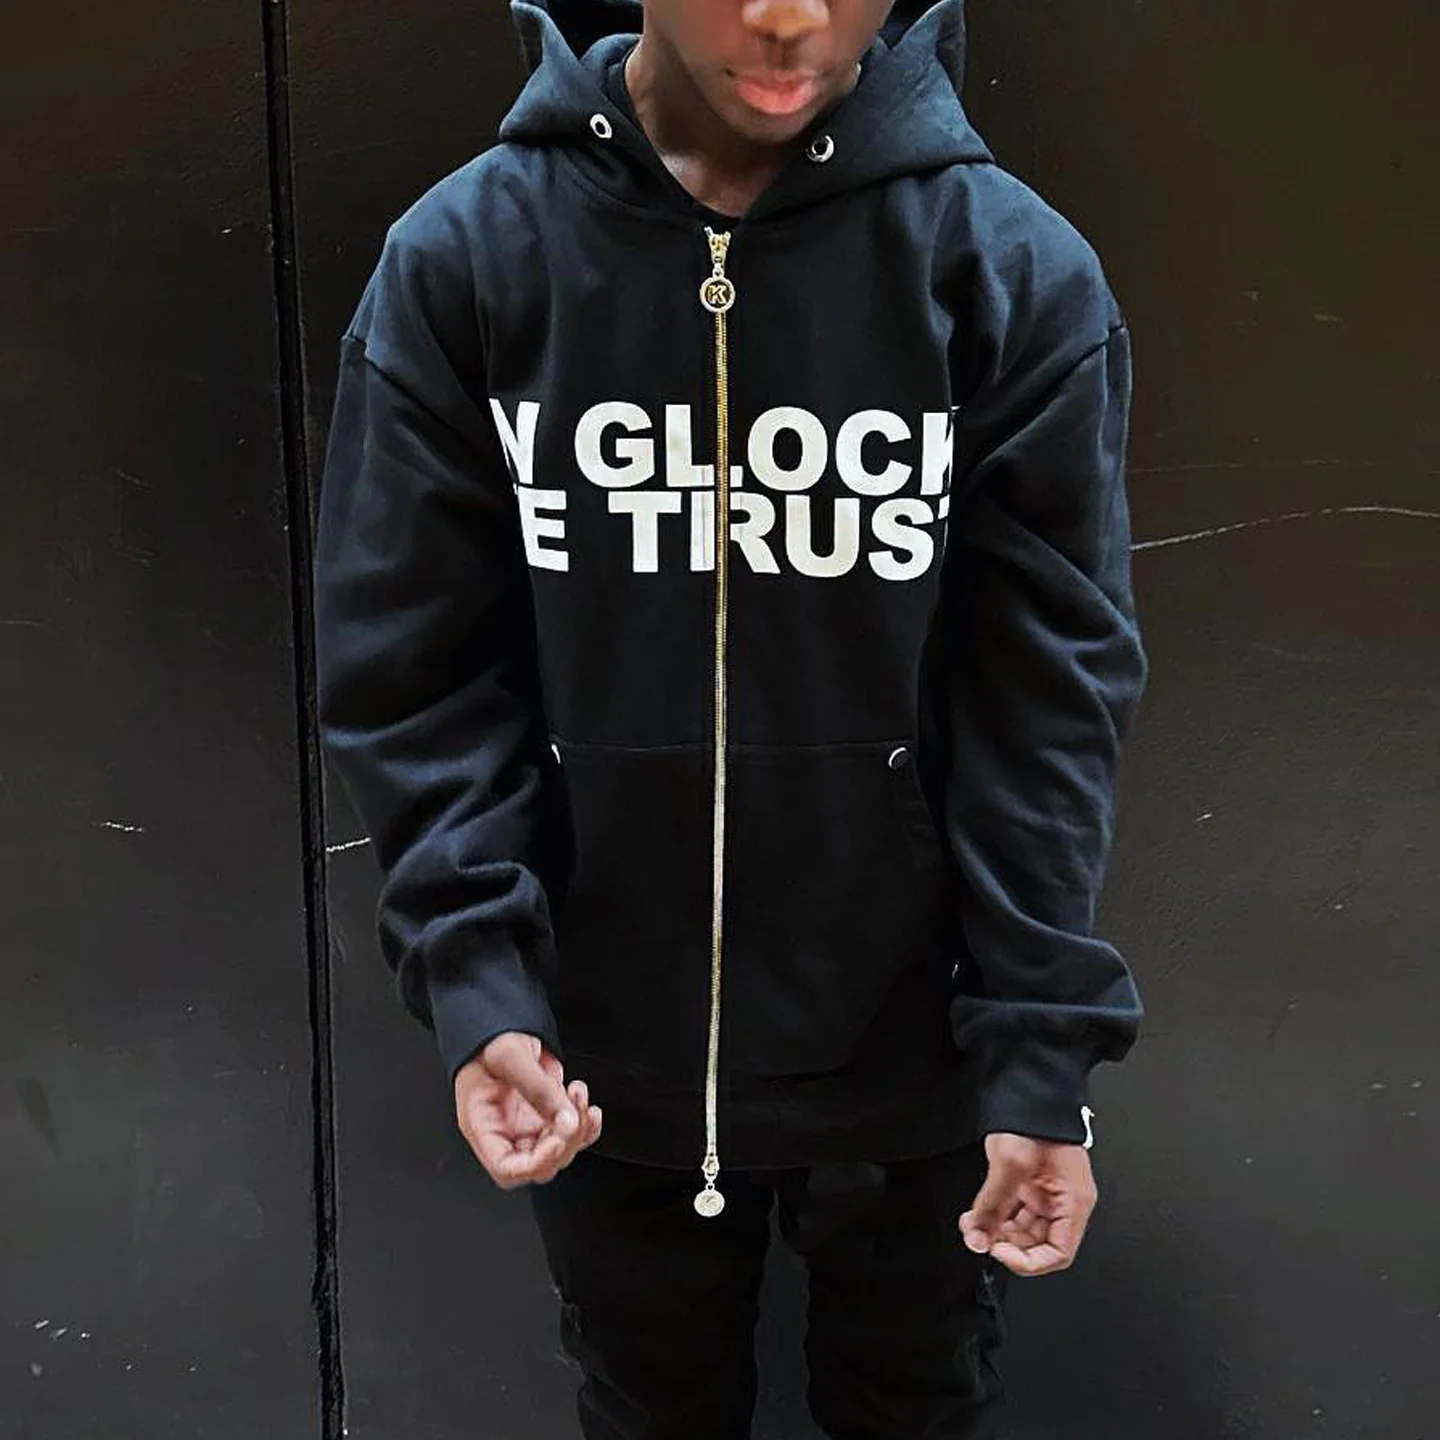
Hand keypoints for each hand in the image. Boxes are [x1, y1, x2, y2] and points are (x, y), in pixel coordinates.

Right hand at [454, 1032, 601, 1189]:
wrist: (501, 1018)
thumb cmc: (488, 1037)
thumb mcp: (509, 1056)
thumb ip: (537, 1089)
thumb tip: (566, 1120)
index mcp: (482, 1125)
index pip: (507, 1168)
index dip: (534, 1164)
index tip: (557, 1141)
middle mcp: (505, 1130)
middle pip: (538, 1164)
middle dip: (563, 1142)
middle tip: (572, 1113)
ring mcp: (527, 1123)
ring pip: (559, 1148)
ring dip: (578, 1129)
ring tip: (578, 1094)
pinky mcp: (546, 1112)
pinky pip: (570, 1132)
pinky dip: (585, 1123)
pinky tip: (584, 1102)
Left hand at [959, 1132, 1097, 1275]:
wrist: (1028, 1089)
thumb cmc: (1036, 1119)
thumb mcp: (1011, 1163)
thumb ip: (993, 1206)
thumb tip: (978, 1237)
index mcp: (1073, 1200)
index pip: (1058, 1252)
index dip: (1029, 1261)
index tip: (1001, 1252)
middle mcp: (1062, 1201)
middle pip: (1037, 1244)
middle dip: (1005, 1244)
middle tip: (979, 1237)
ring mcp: (1044, 1193)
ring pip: (1020, 1230)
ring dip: (995, 1232)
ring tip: (972, 1225)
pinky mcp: (1027, 1185)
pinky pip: (1011, 1213)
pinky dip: (993, 1217)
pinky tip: (975, 1215)